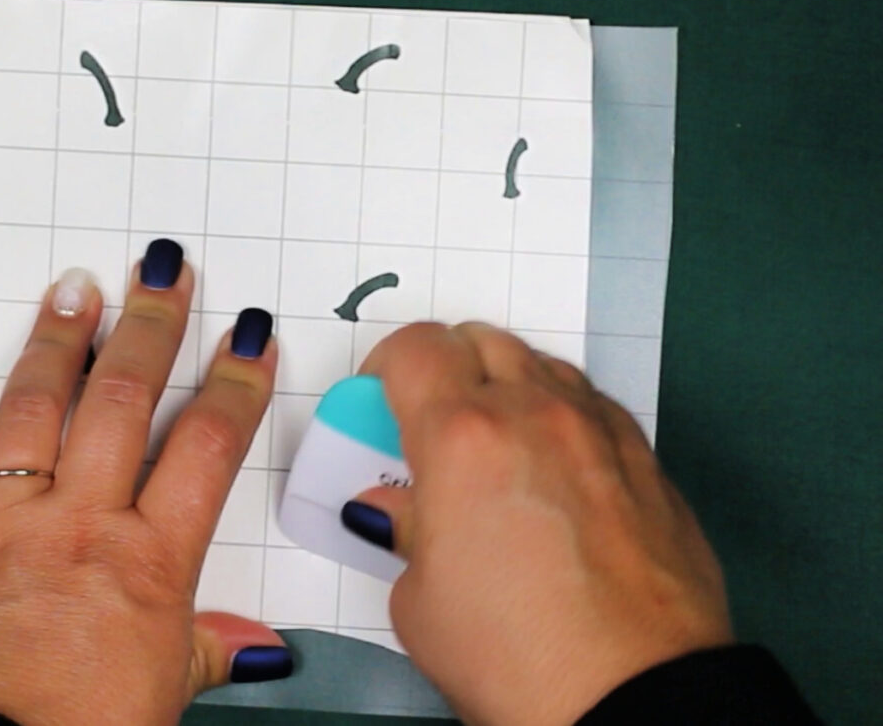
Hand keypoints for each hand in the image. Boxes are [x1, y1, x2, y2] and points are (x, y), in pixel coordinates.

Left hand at [0, 240, 291, 725]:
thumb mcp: (164, 694)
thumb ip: (206, 649)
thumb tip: (253, 645)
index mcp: (146, 561)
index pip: (205, 449)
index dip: (234, 385)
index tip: (247, 335)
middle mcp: (75, 526)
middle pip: (120, 404)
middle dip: (148, 329)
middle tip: (162, 272)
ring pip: (29, 414)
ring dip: (52, 345)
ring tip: (72, 290)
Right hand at [341, 323, 732, 725]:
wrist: (634, 698)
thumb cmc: (514, 656)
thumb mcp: (420, 601)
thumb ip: (404, 532)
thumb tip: (397, 511)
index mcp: (461, 435)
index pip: (414, 347)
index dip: (386, 367)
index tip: (381, 400)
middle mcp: (534, 412)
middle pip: (480, 339)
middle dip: (446, 366)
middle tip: (431, 421)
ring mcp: (599, 431)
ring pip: (541, 363)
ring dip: (507, 383)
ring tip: (497, 445)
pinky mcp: (648, 462)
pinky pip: (593, 405)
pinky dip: (561, 414)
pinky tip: (556, 469)